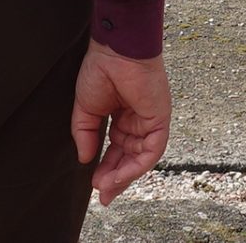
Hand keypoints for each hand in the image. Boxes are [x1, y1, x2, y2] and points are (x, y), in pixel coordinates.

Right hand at [71, 40, 169, 205]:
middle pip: (130, 157)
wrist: (115, 49)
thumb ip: (86, 134)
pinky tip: (119, 175)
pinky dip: (136, 165)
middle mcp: (138, 120)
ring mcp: (150, 119)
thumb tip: (85, 160)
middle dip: (116, 178)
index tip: (95, 186)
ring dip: (123, 175)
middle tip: (103, 196)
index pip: (117, 150)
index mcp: (122, 116)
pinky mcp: (160, 118)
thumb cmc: (101, 70)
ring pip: (141, 157)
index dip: (106, 169)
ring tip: (105, 188)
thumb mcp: (86, 109)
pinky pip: (152, 149)